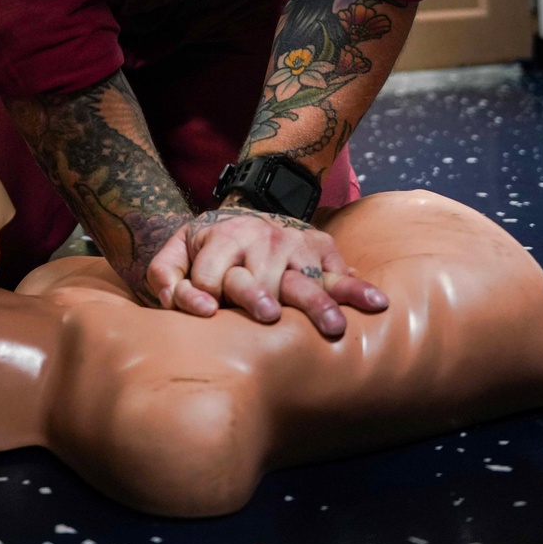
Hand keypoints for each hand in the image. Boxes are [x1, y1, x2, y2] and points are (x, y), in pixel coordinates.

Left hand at [145, 205, 388, 338]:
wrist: (246, 215)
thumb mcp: (176, 251)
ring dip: (317, 303)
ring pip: (305, 280)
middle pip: (259, 279)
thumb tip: (181, 306)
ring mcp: (295, 245)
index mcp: (222, 239)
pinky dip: (358, 290)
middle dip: (260, 296)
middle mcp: (261, 240)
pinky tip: (377, 304)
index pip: (209, 277)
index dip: (203, 298)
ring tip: (333, 328)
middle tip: (267, 316)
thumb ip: (165, 276)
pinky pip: (342, 275)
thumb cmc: (206, 248)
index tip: (207, 314)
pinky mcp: (322, 249)